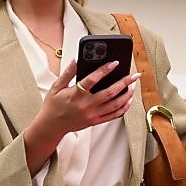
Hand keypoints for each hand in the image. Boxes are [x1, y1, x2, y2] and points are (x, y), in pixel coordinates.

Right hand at [23, 60, 140, 174]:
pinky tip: (128, 100)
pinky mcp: (95, 122)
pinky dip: (123, 108)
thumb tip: (77, 59)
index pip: (92, 80)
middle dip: (124, 82)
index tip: (115, 63)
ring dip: (127, 95)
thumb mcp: (56, 86)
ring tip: (133, 86)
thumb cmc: (53, 105)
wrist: (52, 126)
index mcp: (76, 95)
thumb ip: (68, 73)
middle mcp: (86, 105)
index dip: (104, 70)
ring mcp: (92, 115)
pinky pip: (114, 116)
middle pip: (110, 93)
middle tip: (134, 75)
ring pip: (115, 105)